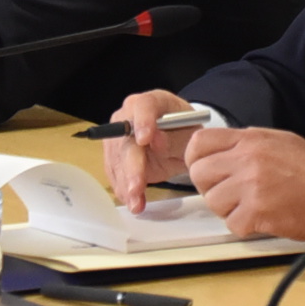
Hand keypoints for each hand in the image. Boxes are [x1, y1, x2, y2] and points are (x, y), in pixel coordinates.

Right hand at [105, 89, 198, 209]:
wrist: (177, 141)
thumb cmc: (184, 131)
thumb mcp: (190, 133)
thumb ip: (175, 137)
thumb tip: (157, 141)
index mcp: (151, 102)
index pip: (143, 106)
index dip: (143, 121)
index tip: (145, 139)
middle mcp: (128, 116)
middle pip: (125, 139)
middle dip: (131, 166)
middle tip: (137, 186)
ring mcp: (118, 136)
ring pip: (117, 160)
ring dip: (126, 184)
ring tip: (136, 203)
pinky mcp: (115, 156)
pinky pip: (116, 174)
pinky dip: (125, 190)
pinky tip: (134, 202)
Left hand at [183, 126, 304, 238]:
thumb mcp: (277, 140)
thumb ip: (245, 143)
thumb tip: (220, 152)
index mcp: (249, 139)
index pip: (200, 142)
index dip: (195, 158)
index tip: (204, 168)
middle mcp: (246, 159)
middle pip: (199, 174)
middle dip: (209, 186)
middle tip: (229, 192)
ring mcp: (250, 186)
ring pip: (213, 202)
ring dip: (228, 208)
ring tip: (250, 205)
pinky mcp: (256, 212)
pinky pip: (232, 223)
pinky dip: (244, 225)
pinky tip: (262, 217)